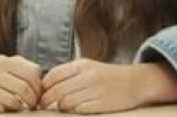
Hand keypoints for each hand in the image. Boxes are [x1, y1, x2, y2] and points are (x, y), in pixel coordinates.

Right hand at [0, 55, 44, 112]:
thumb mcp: (8, 64)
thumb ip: (26, 69)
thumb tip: (44, 85)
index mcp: (5, 62)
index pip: (31, 74)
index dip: (39, 88)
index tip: (39, 95)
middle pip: (24, 89)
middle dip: (32, 101)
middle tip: (32, 105)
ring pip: (12, 101)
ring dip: (19, 107)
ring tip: (18, 106)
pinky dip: (3, 110)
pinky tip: (3, 107)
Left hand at [37, 59, 176, 113]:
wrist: (136, 82)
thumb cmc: (107, 76)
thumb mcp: (88, 67)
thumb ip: (68, 73)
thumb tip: (44, 85)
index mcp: (81, 65)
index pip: (53, 75)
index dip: (43, 86)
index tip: (40, 93)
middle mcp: (87, 76)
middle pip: (56, 91)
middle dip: (46, 100)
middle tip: (42, 105)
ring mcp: (95, 90)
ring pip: (65, 102)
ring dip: (61, 106)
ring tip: (63, 107)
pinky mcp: (102, 103)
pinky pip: (79, 110)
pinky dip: (74, 111)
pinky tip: (77, 109)